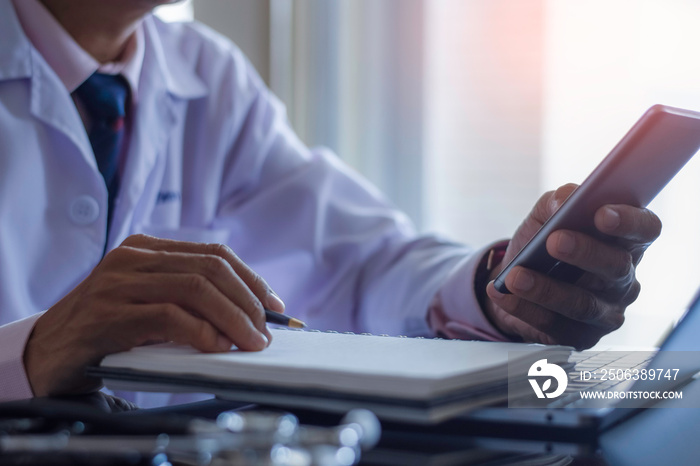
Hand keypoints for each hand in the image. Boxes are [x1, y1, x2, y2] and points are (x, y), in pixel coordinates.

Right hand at [24, 234, 284, 396]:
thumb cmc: (106, 328)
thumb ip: (187, 298)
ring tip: (251, 340)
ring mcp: (119, 282)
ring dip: (233, 317)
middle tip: (267, 330)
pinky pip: (168, 316)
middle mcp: (133, 257)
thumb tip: (246, 314)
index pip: (214, 254)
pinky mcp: (109, 313)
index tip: (274, 305)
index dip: (251, 279)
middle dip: (248, 300)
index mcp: (147, 248)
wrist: (47, 350)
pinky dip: (200, 331)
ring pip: (195, 288)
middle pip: (210, 268)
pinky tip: (216, 346)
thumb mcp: (148, 301)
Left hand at [483, 184, 661, 349]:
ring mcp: (607, 311)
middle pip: (616, 267)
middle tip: (554, 241)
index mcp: (624, 241)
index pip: (645, 229)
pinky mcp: (582, 336)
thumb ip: (557, 201)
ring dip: (545, 289)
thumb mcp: (545, 215)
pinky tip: (503, 295)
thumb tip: (563, 200)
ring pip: (583, 303)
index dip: (629, 221)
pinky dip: (524, 309)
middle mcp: (624, 278)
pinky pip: (554, 325)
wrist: (514, 279)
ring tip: (515, 276)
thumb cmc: (541, 243)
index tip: (602, 214)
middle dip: (584, 252)